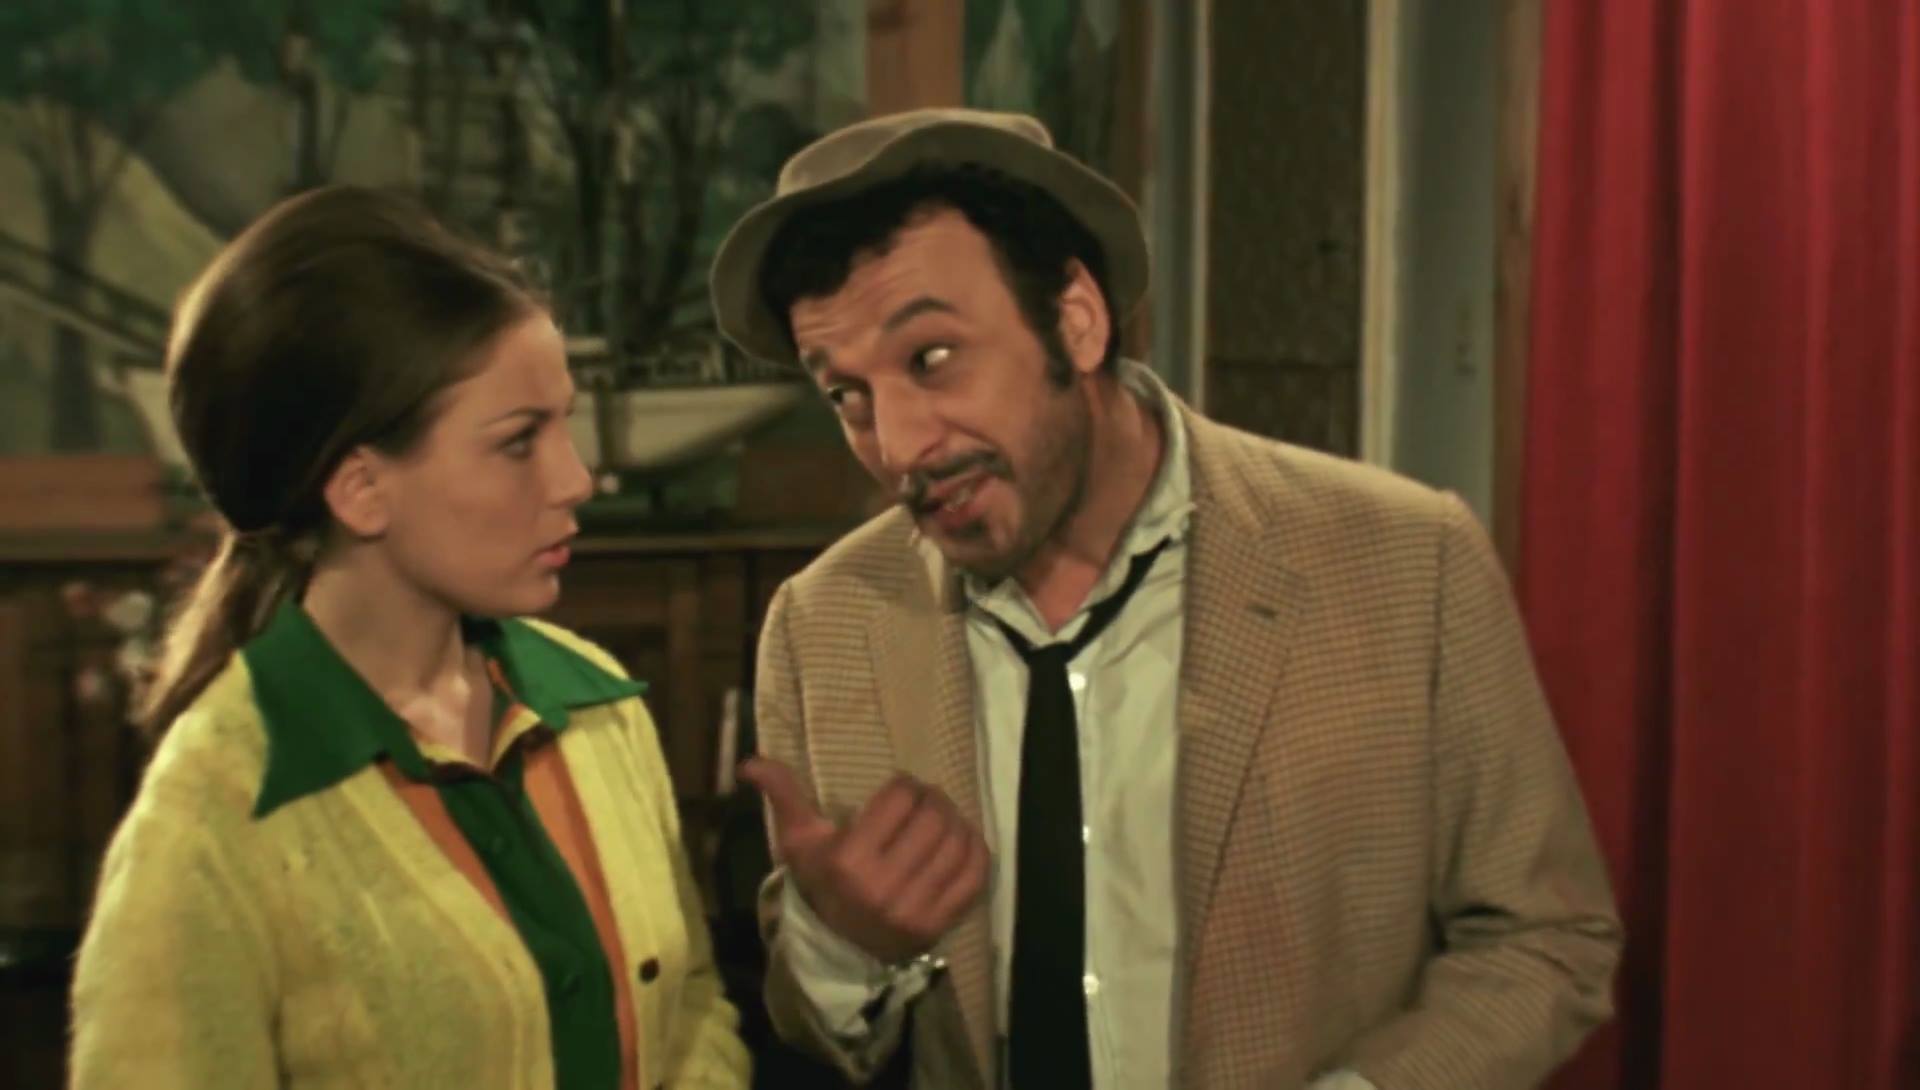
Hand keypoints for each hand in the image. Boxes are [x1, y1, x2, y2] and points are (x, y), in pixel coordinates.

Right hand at [739, 756, 990, 964]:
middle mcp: (883, 885)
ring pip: (957, 842)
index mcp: (849, 860)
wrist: (840, 948)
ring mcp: (915, 908)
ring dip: (956, 820)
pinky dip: (975, 850)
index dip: (905, 784)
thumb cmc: (822, 883)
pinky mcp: (940, 924)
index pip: (900, 798)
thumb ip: (783, 796)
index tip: (901, 789)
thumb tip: (749, 763)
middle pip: (934, 817)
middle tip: (926, 800)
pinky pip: (975, 875)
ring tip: (943, 819)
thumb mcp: (799, 842)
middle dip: (934, 799)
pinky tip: (961, 841)